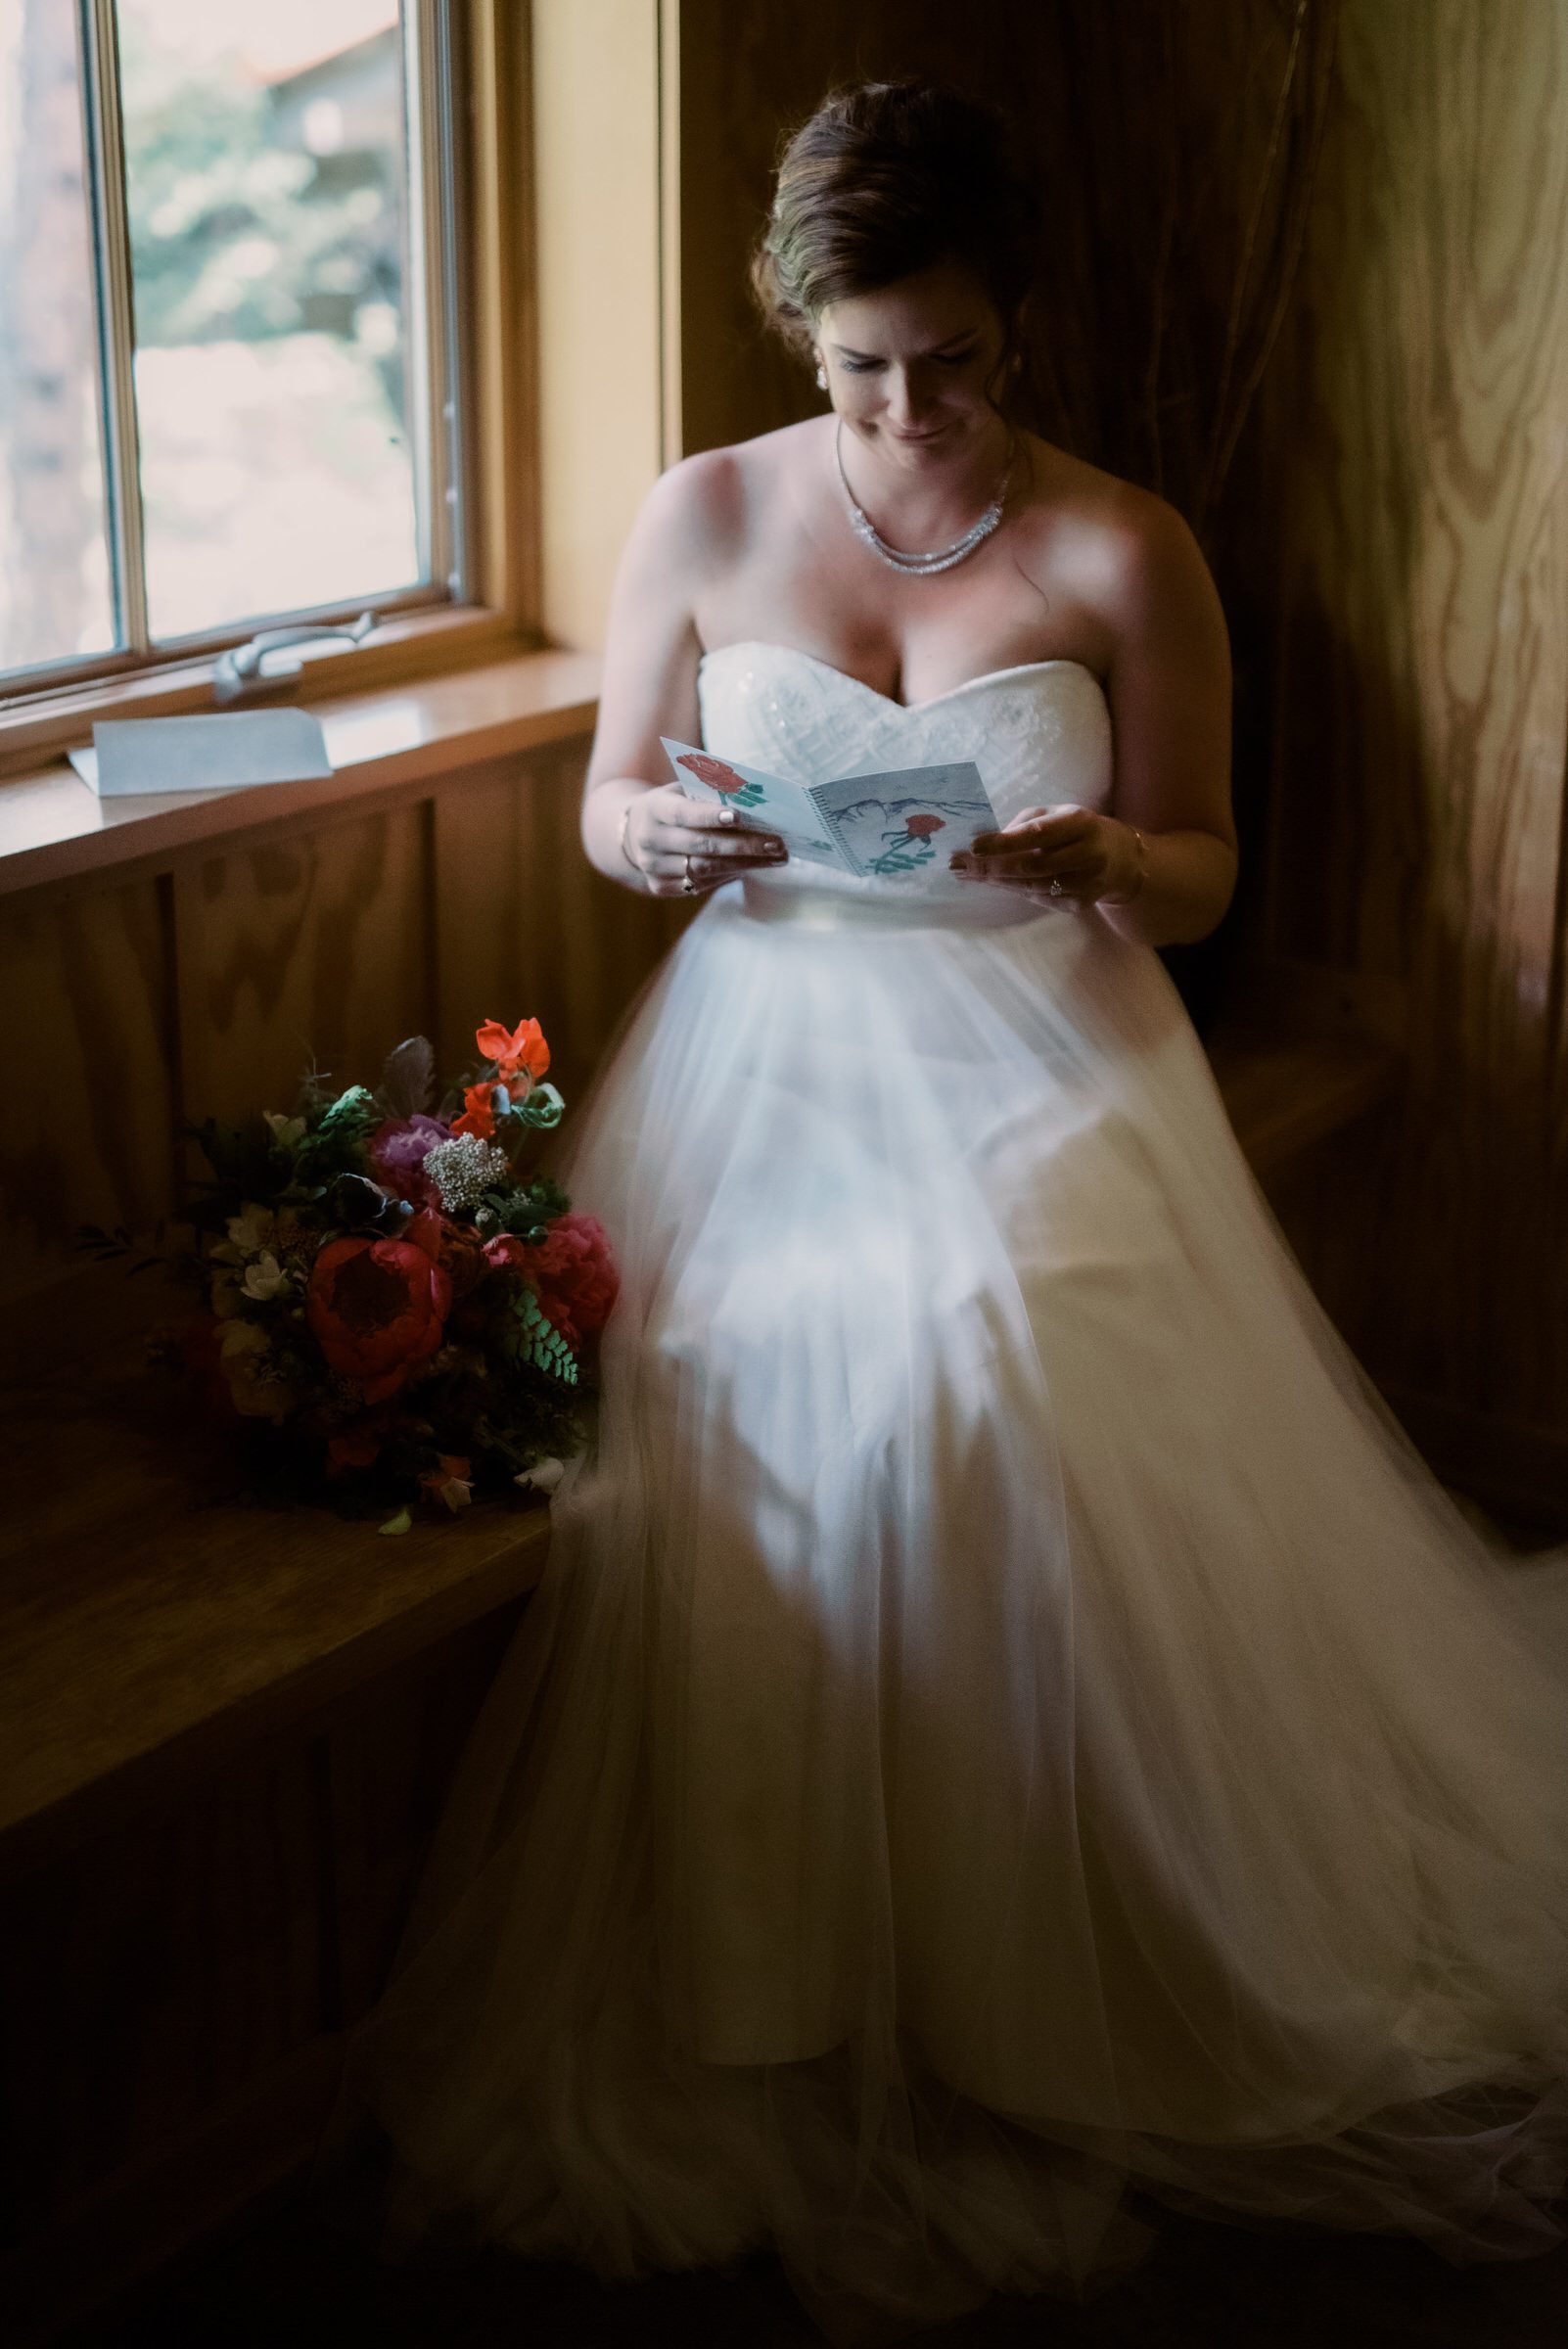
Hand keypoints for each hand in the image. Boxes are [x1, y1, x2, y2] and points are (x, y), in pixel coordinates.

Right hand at [622, 784, 789, 898]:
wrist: (634, 834)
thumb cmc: (672, 806)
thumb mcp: (682, 791)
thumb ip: (709, 792)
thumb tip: (753, 798)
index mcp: (654, 809)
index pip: (683, 813)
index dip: (709, 815)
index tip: (741, 816)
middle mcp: (650, 840)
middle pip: (700, 846)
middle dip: (743, 845)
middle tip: (777, 843)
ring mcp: (653, 867)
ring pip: (704, 870)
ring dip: (744, 864)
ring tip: (776, 858)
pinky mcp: (660, 887)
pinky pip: (700, 885)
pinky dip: (729, 876)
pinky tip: (753, 867)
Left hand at [949, 804, 1141, 907]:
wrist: (1120, 859)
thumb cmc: (1077, 830)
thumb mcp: (1057, 814)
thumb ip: (1025, 824)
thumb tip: (988, 842)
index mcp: (1081, 823)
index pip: (1037, 833)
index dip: (1004, 842)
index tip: (973, 846)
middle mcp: (1088, 854)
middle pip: (1031, 866)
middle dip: (990, 867)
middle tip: (959, 866)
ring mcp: (1086, 883)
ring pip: (1031, 886)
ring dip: (996, 881)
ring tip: (968, 874)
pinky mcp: (1080, 903)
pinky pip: (1039, 898)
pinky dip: (1014, 890)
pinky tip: (995, 882)